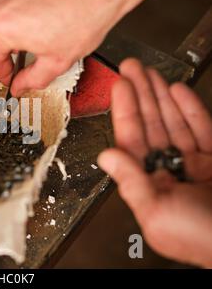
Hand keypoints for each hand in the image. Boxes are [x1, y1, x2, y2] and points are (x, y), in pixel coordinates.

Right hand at [0, 0, 175, 96]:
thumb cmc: (84, 16)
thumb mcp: (56, 62)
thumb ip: (31, 80)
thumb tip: (19, 86)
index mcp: (1, 27)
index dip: (2, 73)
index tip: (10, 76)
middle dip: (1, 50)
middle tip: (20, 59)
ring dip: (5, 28)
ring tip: (28, 35)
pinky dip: (12, 8)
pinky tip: (32, 15)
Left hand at [98, 58, 211, 267]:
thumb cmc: (201, 239)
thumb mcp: (157, 213)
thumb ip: (131, 182)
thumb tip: (105, 157)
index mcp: (148, 182)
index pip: (131, 138)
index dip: (125, 110)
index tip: (119, 86)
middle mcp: (167, 170)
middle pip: (150, 124)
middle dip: (140, 95)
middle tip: (130, 67)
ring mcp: (192, 163)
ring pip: (173, 122)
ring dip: (161, 96)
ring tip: (150, 72)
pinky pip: (202, 128)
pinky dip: (190, 109)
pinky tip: (177, 91)